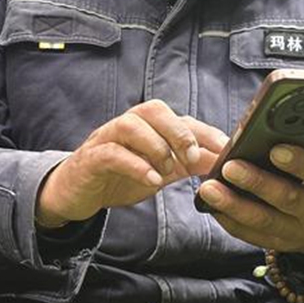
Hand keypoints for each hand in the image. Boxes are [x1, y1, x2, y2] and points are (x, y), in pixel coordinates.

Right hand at [36, 100, 227, 226]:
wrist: (77, 192)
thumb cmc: (119, 176)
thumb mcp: (160, 171)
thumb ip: (188, 163)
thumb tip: (222, 160)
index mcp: (146, 127)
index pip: (179, 118)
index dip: (204, 131)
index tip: (226, 148)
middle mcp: (127, 126)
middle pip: (153, 110)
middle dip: (178, 133)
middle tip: (192, 159)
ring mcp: (106, 139)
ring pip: (130, 125)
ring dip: (155, 146)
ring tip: (167, 172)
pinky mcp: (91, 158)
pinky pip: (112, 153)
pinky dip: (135, 165)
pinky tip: (151, 180)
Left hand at [196, 139, 303, 253]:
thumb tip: (294, 126)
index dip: (300, 163)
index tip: (275, 149)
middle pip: (288, 199)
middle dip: (257, 182)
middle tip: (230, 166)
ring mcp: (300, 233)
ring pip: (265, 222)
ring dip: (234, 205)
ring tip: (209, 189)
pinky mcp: (280, 243)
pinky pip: (252, 235)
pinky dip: (230, 221)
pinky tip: (211, 205)